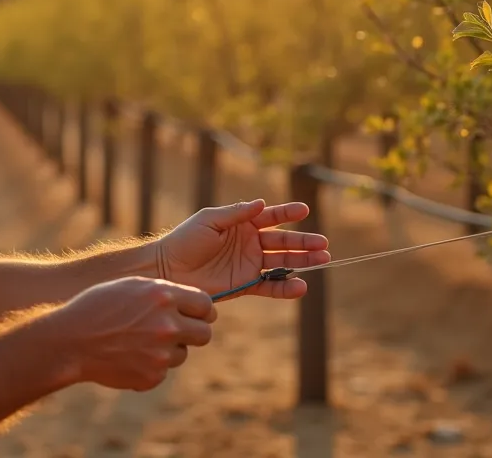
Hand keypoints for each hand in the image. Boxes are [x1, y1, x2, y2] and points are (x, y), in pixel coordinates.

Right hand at [51, 277, 214, 391]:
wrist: (70, 341)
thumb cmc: (98, 307)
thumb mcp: (131, 287)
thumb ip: (165, 293)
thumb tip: (193, 305)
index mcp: (163, 297)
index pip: (206, 304)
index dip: (201, 310)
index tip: (194, 313)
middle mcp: (167, 325)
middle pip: (204, 334)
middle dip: (193, 332)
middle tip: (176, 330)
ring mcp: (161, 354)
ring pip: (182, 354)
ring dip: (168, 349)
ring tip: (139, 341)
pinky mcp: (152, 377)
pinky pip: (163, 371)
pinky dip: (150, 366)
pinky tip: (128, 356)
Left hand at [155, 199, 329, 299]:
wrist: (169, 269)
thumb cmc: (185, 240)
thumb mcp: (209, 220)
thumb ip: (236, 214)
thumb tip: (261, 203)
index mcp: (242, 223)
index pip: (271, 217)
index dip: (288, 213)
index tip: (304, 210)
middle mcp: (250, 243)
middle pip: (283, 241)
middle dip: (303, 242)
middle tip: (323, 244)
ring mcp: (249, 264)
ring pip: (282, 262)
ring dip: (302, 262)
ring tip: (322, 261)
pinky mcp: (245, 285)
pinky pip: (270, 286)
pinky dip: (286, 287)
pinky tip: (301, 286)